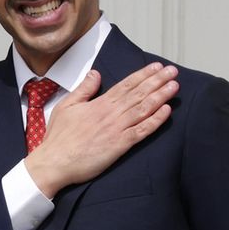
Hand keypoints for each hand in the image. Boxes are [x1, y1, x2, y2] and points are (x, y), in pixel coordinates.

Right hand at [23, 63, 178, 197]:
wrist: (54, 162)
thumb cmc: (58, 138)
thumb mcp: (66, 106)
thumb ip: (83, 90)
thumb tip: (95, 74)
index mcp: (99, 104)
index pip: (126, 85)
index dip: (143, 75)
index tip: (156, 67)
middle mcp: (111, 114)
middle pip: (139, 94)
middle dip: (157, 81)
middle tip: (172, 71)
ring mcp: (116, 129)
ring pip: (143, 109)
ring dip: (160, 96)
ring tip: (174, 86)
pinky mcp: (120, 145)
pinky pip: (142, 131)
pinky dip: (155, 121)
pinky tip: (166, 112)